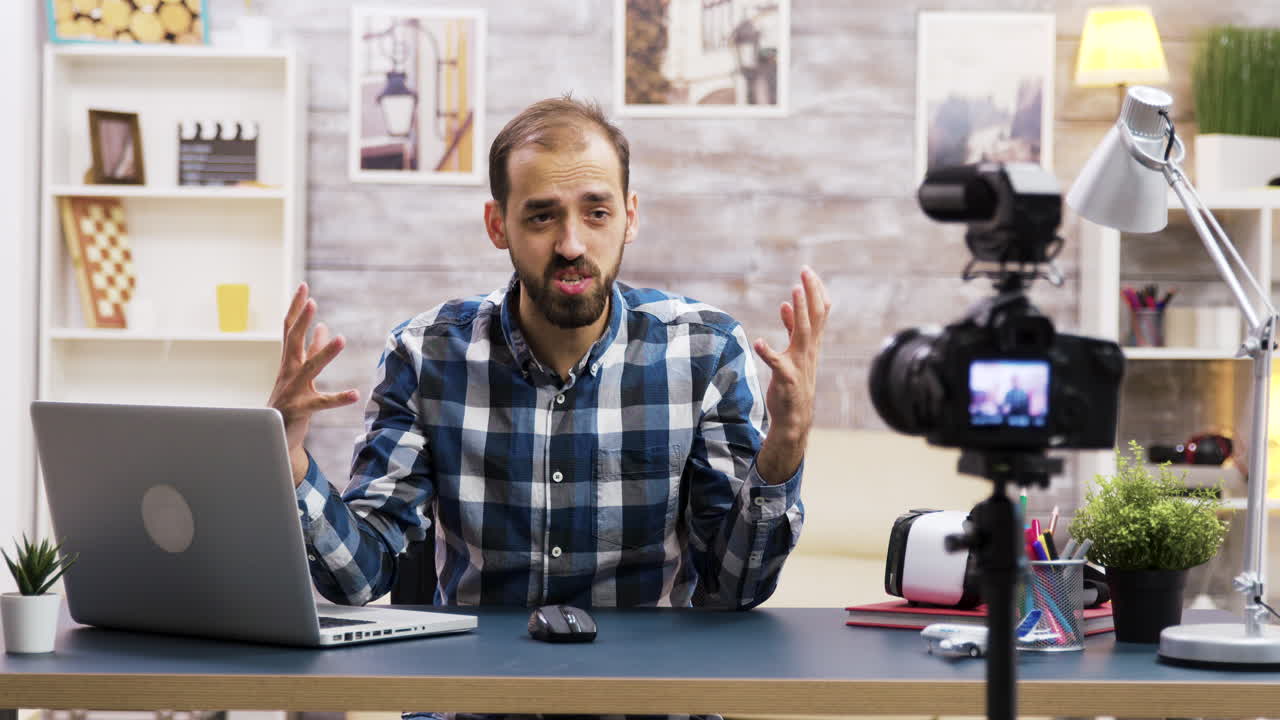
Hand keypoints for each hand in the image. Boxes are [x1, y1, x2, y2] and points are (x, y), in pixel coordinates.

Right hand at [267, 283, 359, 484]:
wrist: (274, 438)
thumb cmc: (289, 401)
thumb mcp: (300, 372)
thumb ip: (312, 350)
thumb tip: (322, 327)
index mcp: (289, 361)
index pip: (290, 329)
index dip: (296, 308)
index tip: (303, 286)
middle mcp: (288, 372)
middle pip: (293, 341)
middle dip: (301, 321)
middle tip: (311, 301)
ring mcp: (293, 390)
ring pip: (309, 367)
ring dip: (325, 353)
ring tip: (341, 338)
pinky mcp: (302, 409)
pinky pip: (322, 403)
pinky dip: (338, 398)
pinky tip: (355, 394)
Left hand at [751, 267, 830, 481]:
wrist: (795, 415)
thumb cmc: (794, 381)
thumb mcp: (794, 351)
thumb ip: (791, 328)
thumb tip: (786, 304)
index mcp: (811, 343)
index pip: (819, 312)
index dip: (815, 291)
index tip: (808, 271)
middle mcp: (809, 350)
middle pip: (814, 317)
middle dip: (810, 294)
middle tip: (805, 272)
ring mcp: (799, 364)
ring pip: (802, 334)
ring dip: (797, 314)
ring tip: (792, 294)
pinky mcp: (785, 379)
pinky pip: (777, 364)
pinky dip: (768, 353)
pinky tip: (759, 342)